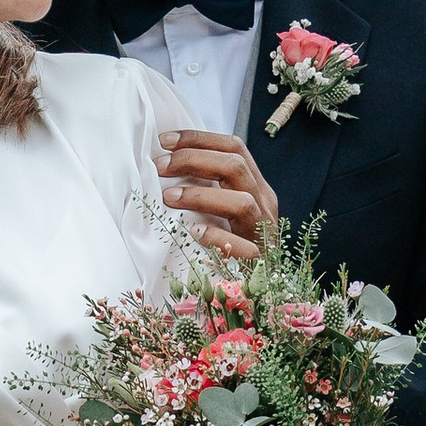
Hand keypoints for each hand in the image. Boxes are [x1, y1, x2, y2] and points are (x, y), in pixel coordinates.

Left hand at [156, 129, 278, 252]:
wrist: (265, 286)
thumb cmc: (235, 245)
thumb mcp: (227, 209)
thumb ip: (208, 188)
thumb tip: (166, 166)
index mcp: (256, 187)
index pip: (234, 148)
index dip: (199, 139)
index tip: (164, 141)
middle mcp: (264, 204)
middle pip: (236, 166)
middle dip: (194, 159)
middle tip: (160, 166)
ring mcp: (263, 232)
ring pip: (242, 203)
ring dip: (201, 195)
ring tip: (169, 197)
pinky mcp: (258, 262)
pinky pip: (243, 248)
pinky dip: (217, 237)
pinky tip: (194, 233)